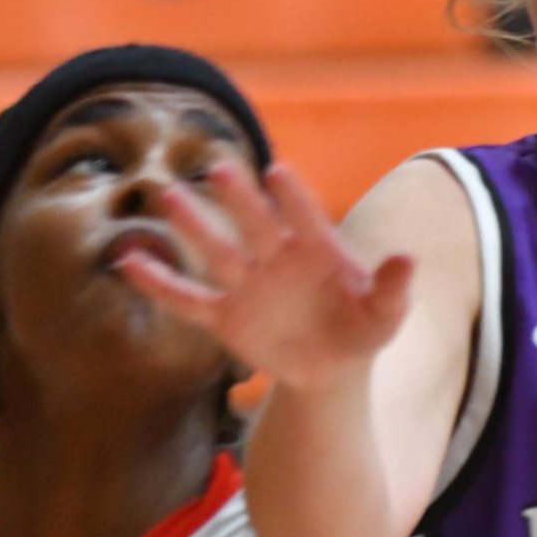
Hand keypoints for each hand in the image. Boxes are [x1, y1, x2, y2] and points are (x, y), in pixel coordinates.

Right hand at [118, 160, 413, 394]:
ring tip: (167, 197)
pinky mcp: (226, 316)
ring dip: (193, 226)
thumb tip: (409, 258)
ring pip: (217, 251)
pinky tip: (127, 261)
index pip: (305, 217)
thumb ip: (394, 289)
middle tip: (220, 169)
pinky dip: (159, 284)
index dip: (293, 198)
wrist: (331, 367)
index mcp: (318, 250)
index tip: (277, 172)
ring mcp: (248, 285)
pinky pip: (188, 299)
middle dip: (239, 199)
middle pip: (255, 224)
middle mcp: (277, 258)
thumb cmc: (361, 330)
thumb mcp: (385, 317)